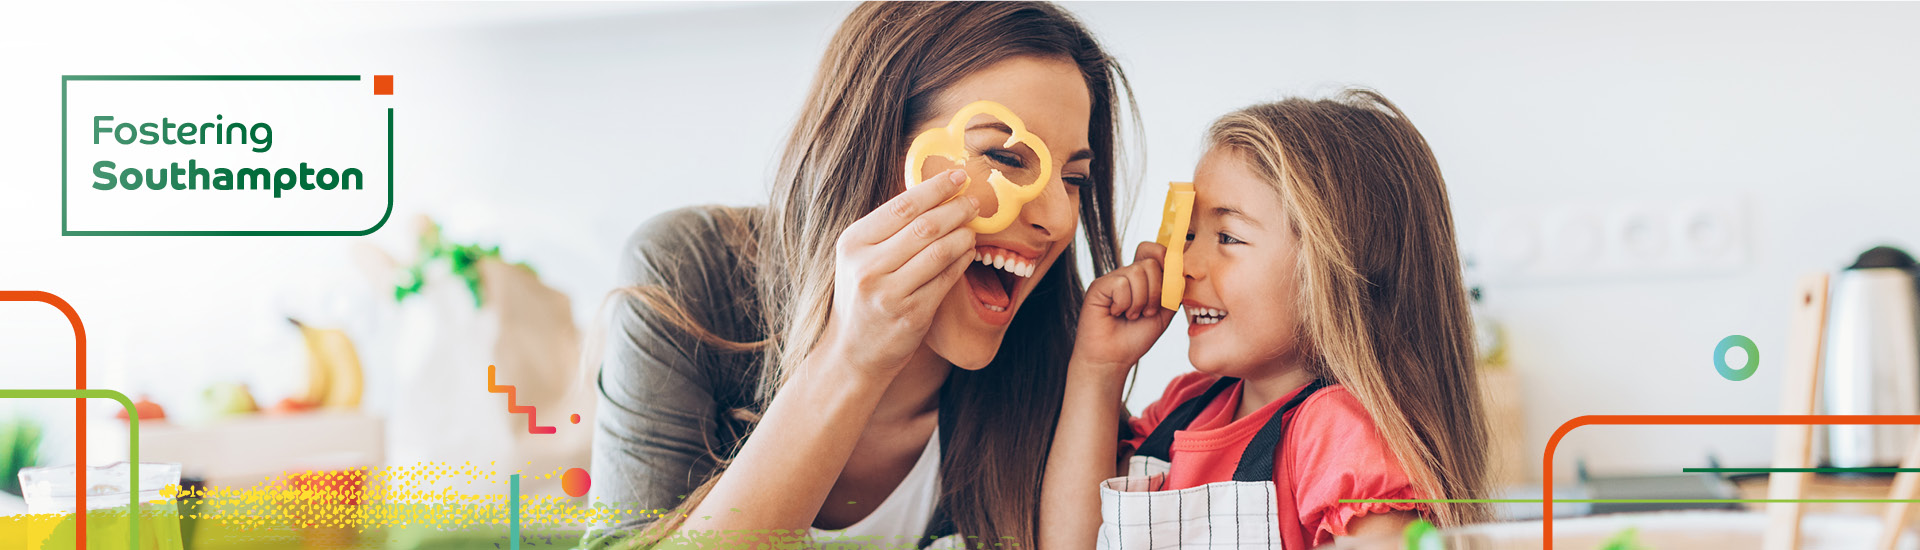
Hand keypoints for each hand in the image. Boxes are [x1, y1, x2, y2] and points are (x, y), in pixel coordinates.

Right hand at [819, 169, 978, 381]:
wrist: (853, 351)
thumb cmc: (863, 296)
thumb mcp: (860, 257)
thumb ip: (889, 227)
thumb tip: (934, 191)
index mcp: (852, 243)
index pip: (902, 205)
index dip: (936, 187)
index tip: (959, 175)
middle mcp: (867, 267)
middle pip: (925, 226)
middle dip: (957, 208)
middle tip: (975, 200)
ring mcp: (889, 293)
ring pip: (940, 251)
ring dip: (964, 234)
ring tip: (973, 227)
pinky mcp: (911, 315)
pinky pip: (946, 279)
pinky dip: (962, 261)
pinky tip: (969, 252)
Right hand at [1073, 241, 1176, 375]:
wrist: (1114, 358)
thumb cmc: (1136, 337)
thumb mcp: (1164, 312)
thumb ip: (1173, 290)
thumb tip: (1179, 270)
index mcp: (1143, 278)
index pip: (1155, 250)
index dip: (1165, 259)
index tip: (1169, 283)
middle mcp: (1126, 274)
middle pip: (1151, 261)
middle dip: (1156, 292)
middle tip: (1146, 311)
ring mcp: (1112, 278)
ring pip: (1137, 272)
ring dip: (1140, 301)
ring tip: (1131, 315)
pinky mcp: (1098, 286)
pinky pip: (1121, 283)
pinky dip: (1124, 304)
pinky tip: (1116, 314)